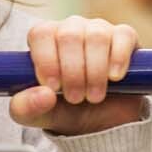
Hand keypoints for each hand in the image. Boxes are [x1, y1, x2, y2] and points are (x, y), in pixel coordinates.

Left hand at [11, 17, 148, 135]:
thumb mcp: (38, 116)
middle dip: (72, 72)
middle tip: (75, 99)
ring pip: (96, 36)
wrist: (101, 123)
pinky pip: (123, 36)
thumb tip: (44, 94)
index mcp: (44, 39)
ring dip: (95, 70)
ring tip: (94, 97)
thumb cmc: (63, 111)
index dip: (46, 60)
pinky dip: (118, 58)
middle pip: (68, 35)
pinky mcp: (125, 37)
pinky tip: (114, 78)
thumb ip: (27, 108)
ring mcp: (99, 29)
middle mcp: (70, 29)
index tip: (53, 87)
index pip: (41, 34)